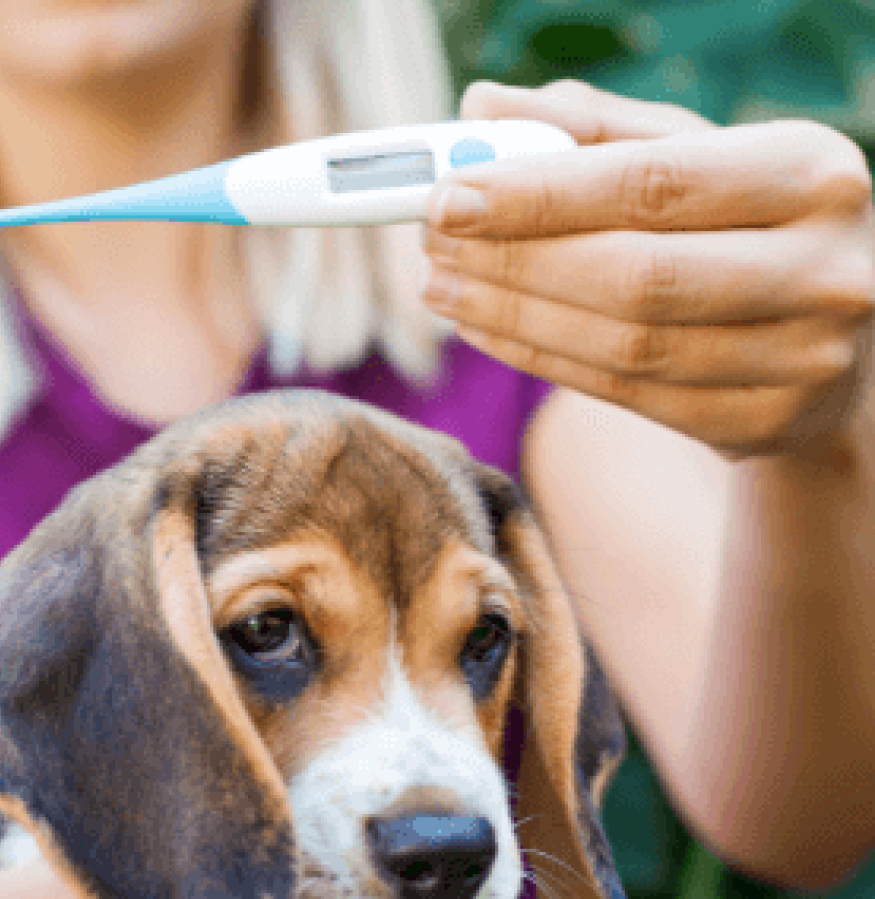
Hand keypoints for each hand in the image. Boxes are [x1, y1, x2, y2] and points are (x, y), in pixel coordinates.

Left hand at [421, 79, 874, 459]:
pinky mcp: (763, 422)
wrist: (831, 337)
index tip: (448, 196)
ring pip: (623, 345)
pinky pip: (624, 394)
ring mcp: (801, 357)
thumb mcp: (693, 158)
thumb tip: (479, 109)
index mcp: (812, 174)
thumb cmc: (746, 226)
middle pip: (634, 275)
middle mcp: (823, 268)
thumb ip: (592, 130)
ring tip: (444, 288)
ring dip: (513, 318)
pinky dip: (540, 360)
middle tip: (435, 245)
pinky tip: (487, 330)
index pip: (652, 184)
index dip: (539, 195)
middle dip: (514, 260)